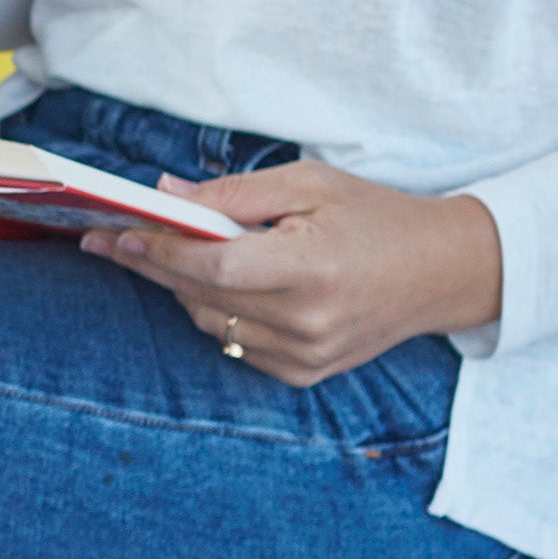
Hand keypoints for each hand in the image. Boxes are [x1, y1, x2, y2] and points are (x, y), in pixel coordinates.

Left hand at [82, 159, 504, 384]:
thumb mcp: (310, 185)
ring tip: (171, 255)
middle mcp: (307, 321)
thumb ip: (234, 194)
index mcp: (311, 269)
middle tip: (113, 240)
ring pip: (211, 322)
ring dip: (185, 290)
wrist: (444, 271)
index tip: (117, 234)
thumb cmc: (376, 217)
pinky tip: (224, 286)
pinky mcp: (306, 374)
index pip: (213, 266)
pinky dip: (219, 314)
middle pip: (202, 295)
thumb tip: (165, 196)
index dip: (159, 251)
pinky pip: (235, 343)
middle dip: (154, 266)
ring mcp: (306, 355)